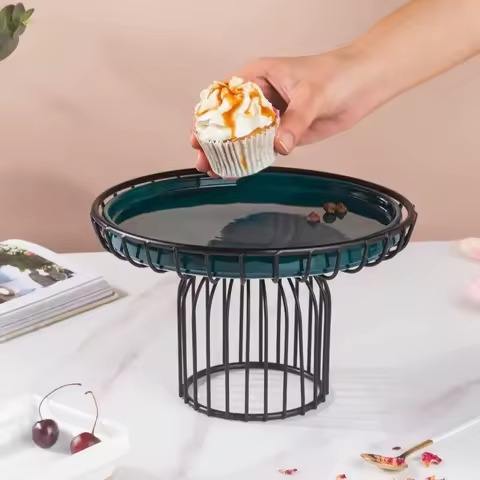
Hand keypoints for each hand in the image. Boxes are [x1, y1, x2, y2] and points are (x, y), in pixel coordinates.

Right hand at [192, 47, 379, 172]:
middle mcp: (259, 98)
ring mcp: (270, 117)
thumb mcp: (311, 96)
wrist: (361, 86)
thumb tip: (279, 146)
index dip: (207, 117)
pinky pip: (261, 148)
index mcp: (257, 77)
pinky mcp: (283, 133)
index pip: (223, 98)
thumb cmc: (335, 76)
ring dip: (229, 154)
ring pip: (242, 137)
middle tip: (203, 161)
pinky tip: (239, 171)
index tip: (198, 136)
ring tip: (215, 170)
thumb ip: (294, 121)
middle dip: (213, 142)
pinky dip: (250, 159)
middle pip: (228, 121)